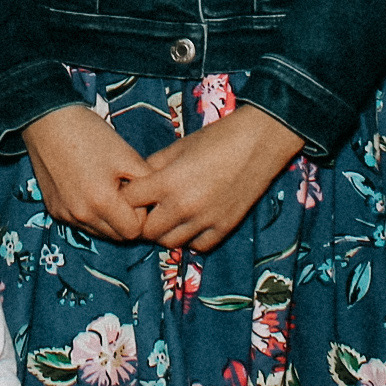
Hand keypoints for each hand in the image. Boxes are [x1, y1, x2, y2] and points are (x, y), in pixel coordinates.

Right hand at [22, 103, 151, 241]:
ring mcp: (65, 215)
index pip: (134, 231)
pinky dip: (91, 214)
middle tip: (124, 190)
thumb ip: (147, 182)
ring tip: (106, 189)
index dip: (141, 214)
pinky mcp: (54, 210)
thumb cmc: (89, 134)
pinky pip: (81, 223)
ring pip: (99, 232)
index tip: (137, 192)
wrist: (48, 121)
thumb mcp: (126, 154)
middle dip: (127, 219)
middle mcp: (81, 215)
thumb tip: (155, 201)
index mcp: (102, 202)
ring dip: (109, 219)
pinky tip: (89, 190)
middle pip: (116, 236)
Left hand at [121, 106, 303, 251]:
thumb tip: (134, 181)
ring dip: (166, 231)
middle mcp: (184, 207)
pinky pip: (197, 246)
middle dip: (144, 219)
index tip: (132, 192)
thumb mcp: (178, 147)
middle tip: (149, 207)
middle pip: (148, 231)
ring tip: (169, 214)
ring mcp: (205, 221)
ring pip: (170, 243)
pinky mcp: (224, 229)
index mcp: (169, 182)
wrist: (257, 143)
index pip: (130, 202)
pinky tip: (191, 222)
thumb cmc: (216, 139)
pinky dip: (191, 238)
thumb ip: (153, 166)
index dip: (128, 196)